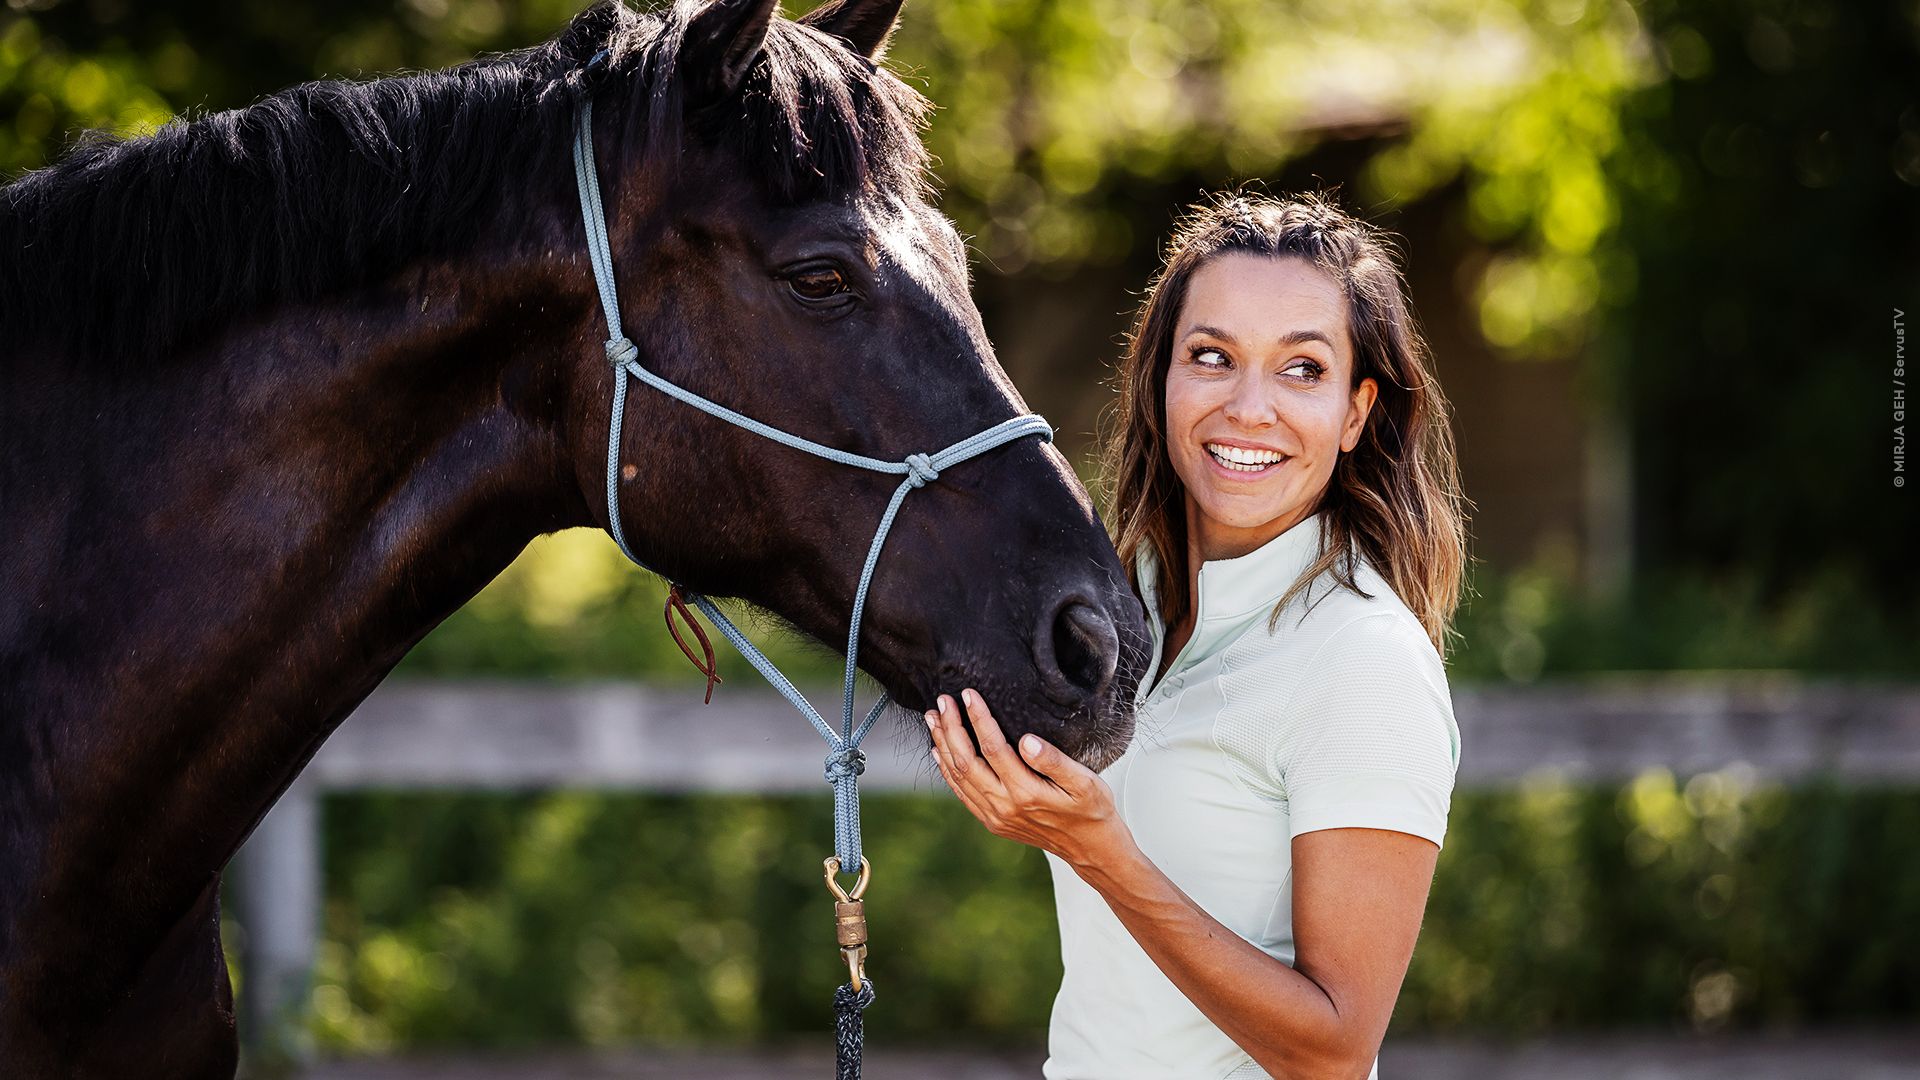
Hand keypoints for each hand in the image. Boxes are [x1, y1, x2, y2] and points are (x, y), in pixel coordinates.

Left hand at [924, 688, 1132, 870]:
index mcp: (1027, 792)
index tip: (969, 694)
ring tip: (933, 719)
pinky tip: (939, 752)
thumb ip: (1054, 761)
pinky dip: (947, 770)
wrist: (1090, 848)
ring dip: (943, 745)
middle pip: (966, 761)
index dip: (978, 718)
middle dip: (951, 728)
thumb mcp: (1085, 782)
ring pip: (958, 777)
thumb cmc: (1091, 809)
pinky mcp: (993, 822)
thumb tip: (1026, 740)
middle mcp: (1005, 806)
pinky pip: (962, 793)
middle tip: (942, 701)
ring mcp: (995, 816)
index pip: (993, 748)